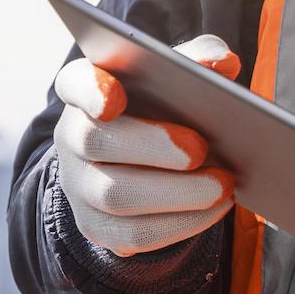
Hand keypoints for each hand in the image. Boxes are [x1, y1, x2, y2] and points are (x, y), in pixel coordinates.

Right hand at [51, 35, 238, 255]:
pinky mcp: (98, 227)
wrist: (153, 158)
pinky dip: (181, 223)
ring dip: (176, 193)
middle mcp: (71, 135)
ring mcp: (79, 185)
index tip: (115, 98)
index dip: (91, 90)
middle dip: (151, 146)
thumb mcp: (181, 73)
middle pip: (94, 141)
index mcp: (87, 88)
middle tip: (201, 149)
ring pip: (114, 196)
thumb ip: (199, 58)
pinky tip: (215, 208)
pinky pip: (133, 235)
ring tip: (223, 185)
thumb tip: (221, 63)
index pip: (76, 82)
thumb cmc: (167, 103)